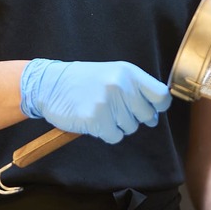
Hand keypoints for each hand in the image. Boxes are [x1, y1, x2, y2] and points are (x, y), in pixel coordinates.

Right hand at [19, 59, 171, 143]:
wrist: (50, 84)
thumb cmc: (84, 81)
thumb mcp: (112, 73)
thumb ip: (135, 87)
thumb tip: (156, 110)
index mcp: (128, 72)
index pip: (161, 95)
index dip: (158, 107)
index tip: (151, 110)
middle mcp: (121, 85)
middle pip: (147, 116)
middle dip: (135, 118)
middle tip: (118, 111)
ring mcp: (108, 102)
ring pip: (130, 128)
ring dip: (118, 125)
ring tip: (102, 112)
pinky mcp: (95, 119)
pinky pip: (114, 137)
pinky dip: (106, 133)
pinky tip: (94, 120)